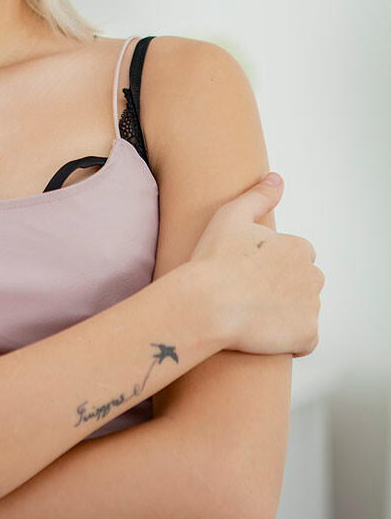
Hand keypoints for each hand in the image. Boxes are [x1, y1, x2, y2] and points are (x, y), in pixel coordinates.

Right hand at [188, 173, 322, 357]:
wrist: (206, 304)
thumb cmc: (213, 260)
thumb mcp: (231, 215)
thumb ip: (259, 195)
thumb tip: (277, 178)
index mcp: (299, 248)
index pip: (297, 257)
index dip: (272, 266)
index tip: (248, 273)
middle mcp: (313, 276)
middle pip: (303, 284)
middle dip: (284, 289)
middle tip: (249, 295)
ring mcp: (311, 308)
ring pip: (303, 311)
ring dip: (285, 314)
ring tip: (252, 315)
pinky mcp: (306, 335)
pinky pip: (304, 340)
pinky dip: (289, 340)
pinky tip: (262, 334)